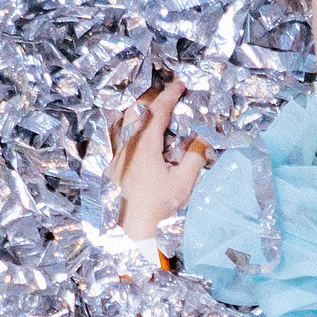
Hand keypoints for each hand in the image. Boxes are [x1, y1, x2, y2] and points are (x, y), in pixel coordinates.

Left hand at [108, 80, 210, 239]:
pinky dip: (131, 130)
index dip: (171, 94)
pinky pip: (118, 139)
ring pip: (123, 124)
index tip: (181, 84)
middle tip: (167, 96)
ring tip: (154, 114)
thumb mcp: (183, 183)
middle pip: (136, 110)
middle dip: (152, 98)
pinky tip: (140, 140)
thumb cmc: (156, 209)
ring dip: (139, 114)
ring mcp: (115, 157)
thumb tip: (205, 137)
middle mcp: (126, 146)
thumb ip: (195, 156)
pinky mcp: (111, 169)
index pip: (158, 110)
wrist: (129, 233)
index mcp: (144, 146)